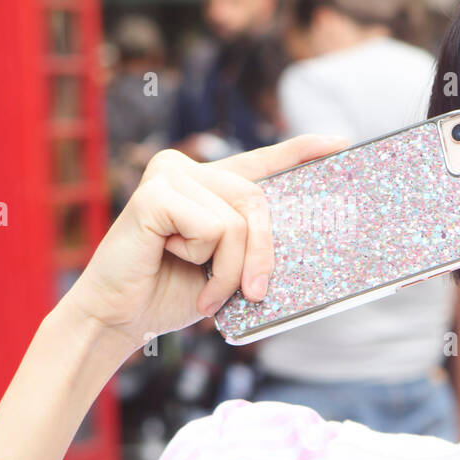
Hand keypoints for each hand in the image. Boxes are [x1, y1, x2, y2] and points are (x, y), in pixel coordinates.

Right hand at [62, 133, 349, 350]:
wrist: (118, 317)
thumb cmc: (170, 292)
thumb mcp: (225, 266)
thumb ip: (252, 243)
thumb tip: (302, 236)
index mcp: (207, 185)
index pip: (260, 162)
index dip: (300, 152)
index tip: (341, 142)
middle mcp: (186, 169)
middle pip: (257, 202)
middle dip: (261, 255)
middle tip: (253, 294)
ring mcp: (168, 175)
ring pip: (237, 221)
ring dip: (229, 269)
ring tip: (205, 290)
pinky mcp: (153, 194)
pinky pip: (212, 229)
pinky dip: (204, 261)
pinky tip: (172, 264)